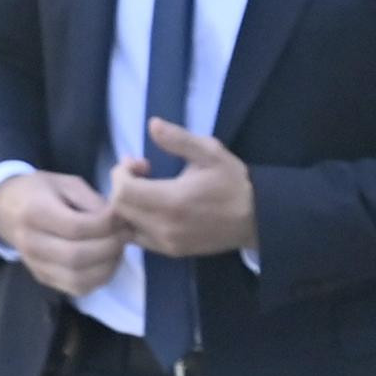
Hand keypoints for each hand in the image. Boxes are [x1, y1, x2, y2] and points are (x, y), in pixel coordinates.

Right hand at [0, 170, 124, 297]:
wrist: (5, 208)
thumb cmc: (39, 191)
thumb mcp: (65, 183)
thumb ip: (91, 201)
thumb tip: (117, 223)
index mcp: (35, 212)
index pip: (77, 227)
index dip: (106, 225)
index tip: (122, 217)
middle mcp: (31, 243)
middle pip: (77, 256)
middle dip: (110, 247)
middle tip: (125, 235)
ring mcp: (35, 264)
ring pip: (78, 278)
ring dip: (107, 267)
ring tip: (117, 249)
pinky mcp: (42, 278)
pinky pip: (77, 288)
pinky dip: (98, 279)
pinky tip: (106, 263)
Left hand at [109, 121, 257, 259]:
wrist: (256, 219)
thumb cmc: (232, 182)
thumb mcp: (210, 152)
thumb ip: (179, 139)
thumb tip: (152, 124)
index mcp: (172, 201)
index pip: (122, 191)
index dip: (122, 172)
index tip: (142, 163)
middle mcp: (164, 227)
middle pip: (119, 208)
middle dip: (122, 185)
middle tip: (142, 173)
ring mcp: (166, 243)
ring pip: (124, 225)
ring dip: (126, 204)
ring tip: (145, 190)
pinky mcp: (170, 251)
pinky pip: (137, 238)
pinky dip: (134, 221)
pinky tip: (150, 207)